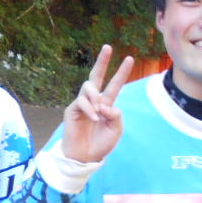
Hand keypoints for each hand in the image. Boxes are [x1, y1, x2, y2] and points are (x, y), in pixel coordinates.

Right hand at [60, 45, 132, 163]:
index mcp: (106, 104)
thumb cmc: (101, 143)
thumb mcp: (116, 129)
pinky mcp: (72, 110)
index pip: (114, 85)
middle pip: (96, 76)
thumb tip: (105, 103)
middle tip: (108, 47)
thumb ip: (116, 115)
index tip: (129, 58)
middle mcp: (93, 101)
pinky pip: (81, 101)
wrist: (85, 156)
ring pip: (88, 87)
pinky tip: (94, 118)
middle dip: (102, 61)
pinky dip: (89, 109)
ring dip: (95, 96)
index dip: (121, 72)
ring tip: (99, 111)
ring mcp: (82, 104)